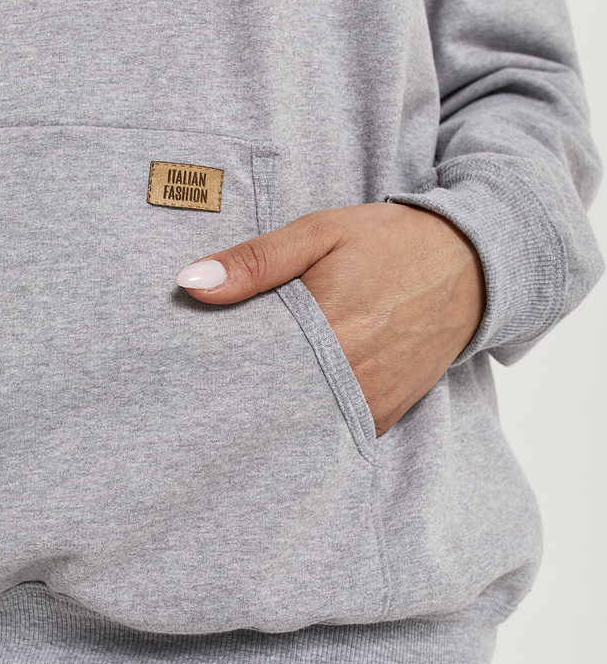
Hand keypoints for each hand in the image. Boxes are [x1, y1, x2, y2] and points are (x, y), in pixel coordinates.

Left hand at [176, 203, 486, 435]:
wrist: (473, 264)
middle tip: (205, 391)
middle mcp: (350, 374)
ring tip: (242, 401)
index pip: (249, 370)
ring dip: (275, 414)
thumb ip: (256, 261)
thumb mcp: (321, 232)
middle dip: (239, 400)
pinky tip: (290, 406)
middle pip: (272, 406)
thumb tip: (190, 284)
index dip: (216, 373)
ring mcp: (372, 400)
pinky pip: (338, 431)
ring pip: (303, 425)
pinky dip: (311, 423)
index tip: (191, 370)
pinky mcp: (388, 413)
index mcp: (327, 327)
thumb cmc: (391, 242)